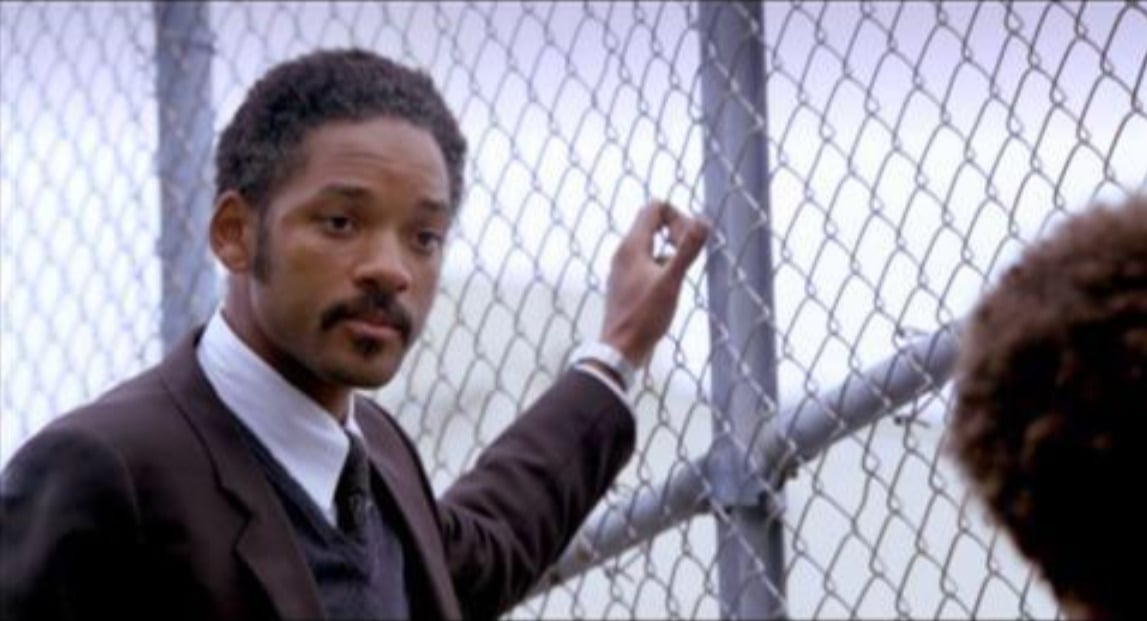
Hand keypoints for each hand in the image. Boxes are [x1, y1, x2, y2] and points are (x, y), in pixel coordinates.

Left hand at [601, 201, 710, 365]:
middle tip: (687, 256)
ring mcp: (622, 267)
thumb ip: (687, 250)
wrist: (620, 349)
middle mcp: (623, 251)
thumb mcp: (672, 282)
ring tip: (681, 274)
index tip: (685, 242)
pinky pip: (646, 260)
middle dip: (676, 231)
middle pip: (652, 221)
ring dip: (671, 250)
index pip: (654, 207)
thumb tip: (704, 221)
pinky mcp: (625, 282)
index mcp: (632, 245)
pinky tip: (670, 287)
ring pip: (650, 243)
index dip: (677, 217)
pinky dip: (661, 264)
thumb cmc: (644, 317)